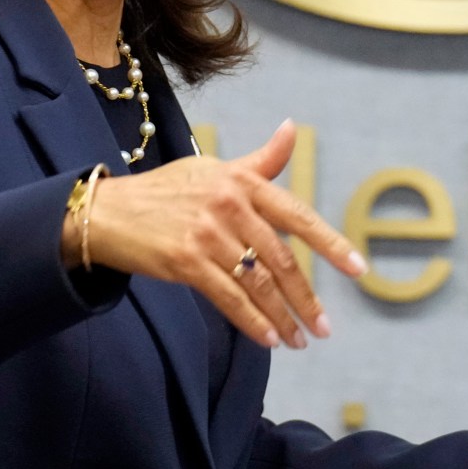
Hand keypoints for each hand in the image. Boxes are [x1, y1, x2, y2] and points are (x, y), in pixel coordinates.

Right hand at [67, 121, 366, 347]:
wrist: (109, 211)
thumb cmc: (166, 190)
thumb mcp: (215, 168)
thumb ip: (260, 160)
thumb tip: (292, 129)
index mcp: (243, 181)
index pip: (298, 215)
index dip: (332, 245)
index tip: (359, 270)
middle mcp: (230, 205)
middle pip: (282, 260)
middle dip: (306, 299)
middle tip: (324, 327)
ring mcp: (208, 234)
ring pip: (259, 284)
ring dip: (283, 317)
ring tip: (300, 339)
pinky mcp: (186, 261)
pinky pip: (229, 298)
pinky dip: (253, 322)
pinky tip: (270, 339)